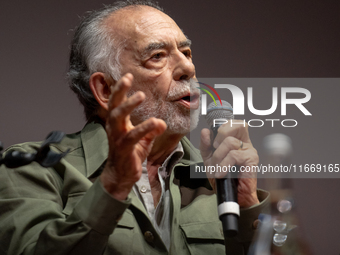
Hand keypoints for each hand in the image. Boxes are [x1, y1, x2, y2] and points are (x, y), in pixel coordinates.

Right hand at [100, 73, 166, 199]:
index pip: (116, 102)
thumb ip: (152, 129)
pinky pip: (133, 135)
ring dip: (129, 105)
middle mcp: (114, 127)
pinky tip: (156, 122)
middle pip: (113, 105)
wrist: (122, 175)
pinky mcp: (123, 148)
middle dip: (119, 91)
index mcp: (118, 123)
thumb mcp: (143, 140)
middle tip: (127, 78)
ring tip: (141, 95)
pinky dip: (145, 127)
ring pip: (119, 117)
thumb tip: (162, 122)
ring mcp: (117, 137)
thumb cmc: (130, 154)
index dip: (120, 89)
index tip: (128, 75)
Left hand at [200, 120, 259, 207]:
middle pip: (236, 124)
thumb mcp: (209, 159)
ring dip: (218, 156)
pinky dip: (223, 165)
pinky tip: (221, 173)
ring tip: (217, 167)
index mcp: (236, 139)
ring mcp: (250, 150)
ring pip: (231, 142)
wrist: (231, 196)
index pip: (233, 122)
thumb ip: (206, 145)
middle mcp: (245, 142)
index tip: (212, 140)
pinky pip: (234, 155)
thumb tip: (205, 131)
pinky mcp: (252, 160)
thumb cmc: (223, 177)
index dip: (222, 126)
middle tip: (215, 149)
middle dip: (221, 134)